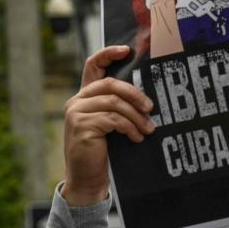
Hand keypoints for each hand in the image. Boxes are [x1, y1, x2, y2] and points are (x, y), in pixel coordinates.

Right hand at [61, 46, 155, 206]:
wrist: (87, 177)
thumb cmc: (105, 151)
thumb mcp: (113, 126)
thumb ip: (121, 109)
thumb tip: (149, 100)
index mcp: (86, 96)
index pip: (92, 66)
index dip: (108, 54)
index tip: (127, 50)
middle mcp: (78, 101)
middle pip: (110, 84)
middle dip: (135, 94)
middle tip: (151, 108)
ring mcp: (77, 112)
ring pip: (114, 103)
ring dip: (137, 116)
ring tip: (149, 129)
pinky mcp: (81, 126)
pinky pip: (113, 119)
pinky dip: (130, 128)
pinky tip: (137, 138)